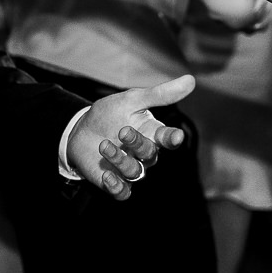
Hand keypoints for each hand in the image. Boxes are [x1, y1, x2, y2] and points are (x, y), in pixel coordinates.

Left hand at [69, 75, 195, 199]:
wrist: (79, 130)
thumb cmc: (109, 114)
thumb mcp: (132, 99)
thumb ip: (160, 94)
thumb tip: (191, 80)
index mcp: (152, 132)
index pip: (168, 138)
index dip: (172, 138)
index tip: (175, 137)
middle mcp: (144, 153)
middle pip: (150, 154)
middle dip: (137, 143)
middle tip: (122, 131)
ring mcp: (130, 168)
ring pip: (135, 172)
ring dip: (120, 159)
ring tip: (104, 145)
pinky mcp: (114, 182)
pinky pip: (123, 192)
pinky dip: (117, 186)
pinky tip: (107, 175)